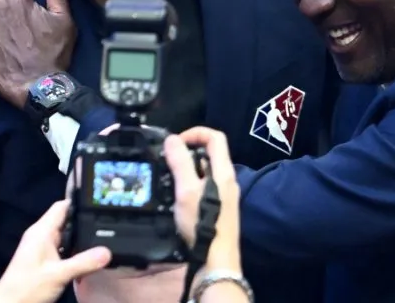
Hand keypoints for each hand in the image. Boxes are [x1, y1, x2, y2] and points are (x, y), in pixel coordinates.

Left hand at [0, 200, 110, 302]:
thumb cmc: (27, 288)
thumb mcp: (59, 275)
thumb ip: (84, 262)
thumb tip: (108, 252)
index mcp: (41, 231)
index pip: (62, 206)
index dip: (80, 202)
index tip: (100, 204)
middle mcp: (41, 235)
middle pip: (66, 220)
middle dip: (84, 222)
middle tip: (108, 223)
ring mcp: (41, 248)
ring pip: (65, 236)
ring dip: (80, 239)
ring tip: (103, 240)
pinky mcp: (43, 260)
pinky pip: (62, 249)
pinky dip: (74, 252)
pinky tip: (88, 258)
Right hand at [166, 129, 241, 272]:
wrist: (216, 261)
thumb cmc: (203, 224)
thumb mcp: (186, 190)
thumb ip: (180, 162)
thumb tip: (172, 139)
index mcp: (224, 171)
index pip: (215, 137)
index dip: (195, 132)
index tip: (175, 142)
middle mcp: (228, 180)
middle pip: (210, 154)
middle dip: (187, 152)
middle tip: (167, 162)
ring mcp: (225, 196)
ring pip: (205, 172)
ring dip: (186, 171)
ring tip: (168, 180)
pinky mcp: (219, 209)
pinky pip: (204, 188)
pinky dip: (189, 186)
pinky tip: (175, 198)